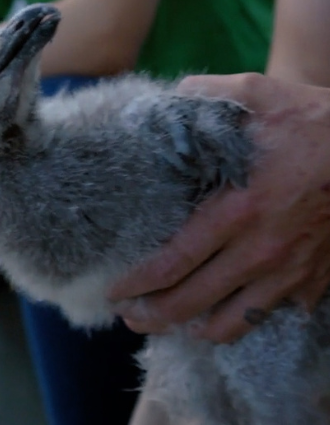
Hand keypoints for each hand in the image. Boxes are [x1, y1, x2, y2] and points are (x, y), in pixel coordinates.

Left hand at [111, 73, 329, 341]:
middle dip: (152, 316)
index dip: (136, 284)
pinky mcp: (314, 280)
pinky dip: (244, 320)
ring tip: (173, 326)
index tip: (114, 292)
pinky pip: (272, 315)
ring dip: (195, 329)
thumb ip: (201, 97)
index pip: (171, 263)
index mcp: (236, 211)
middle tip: (129, 318)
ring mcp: (290, 271)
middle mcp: (260, 250)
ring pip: (233, 322)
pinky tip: (225, 315)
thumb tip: (157, 102)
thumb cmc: (315, 119)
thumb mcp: (255, 94)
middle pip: (192, 302)